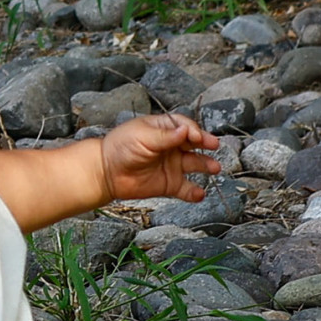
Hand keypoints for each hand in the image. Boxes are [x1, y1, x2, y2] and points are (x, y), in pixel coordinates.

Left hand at [98, 112, 222, 204]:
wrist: (105, 173)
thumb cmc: (121, 148)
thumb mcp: (142, 136)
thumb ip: (165, 136)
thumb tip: (186, 130)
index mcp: (163, 129)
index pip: (185, 126)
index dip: (193, 130)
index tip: (196, 137)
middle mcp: (171, 147)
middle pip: (194, 143)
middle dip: (205, 144)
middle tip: (214, 146)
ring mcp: (171, 166)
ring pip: (195, 164)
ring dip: (206, 165)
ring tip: (215, 168)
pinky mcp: (168, 184)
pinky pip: (186, 189)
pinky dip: (194, 192)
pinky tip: (200, 194)